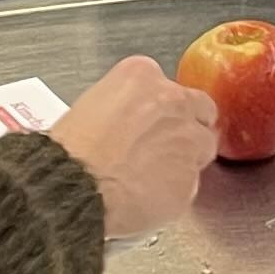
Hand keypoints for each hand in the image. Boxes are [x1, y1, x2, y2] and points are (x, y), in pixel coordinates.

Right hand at [51, 54, 217, 236]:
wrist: (73, 187)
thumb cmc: (71, 150)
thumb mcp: (91, 106)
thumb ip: (124, 106)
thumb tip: (132, 125)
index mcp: (142, 76)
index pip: (169, 86)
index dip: (163, 108)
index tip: (152, 122)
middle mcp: (173, 101)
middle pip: (200, 110)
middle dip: (187, 127)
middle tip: (162, 147)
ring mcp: (188, 139)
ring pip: (202, 148)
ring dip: (185, 160)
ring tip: (153, 178)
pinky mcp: (191, 179)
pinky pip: (191, 184)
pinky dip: (176, 191)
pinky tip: (149, 197)